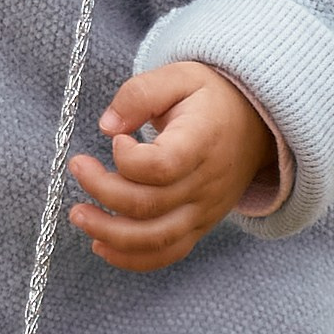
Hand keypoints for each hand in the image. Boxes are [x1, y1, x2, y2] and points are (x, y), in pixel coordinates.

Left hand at [67, 61, 274, 273]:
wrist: (255, 125)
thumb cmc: (211, 98)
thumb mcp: (180, 75)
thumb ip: (140, 94)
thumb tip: (107, 126)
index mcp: (202, 142)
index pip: (162, 166)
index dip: (128, 159)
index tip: (118, 139)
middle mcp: (206, 183)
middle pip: (148, 205)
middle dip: (101, 191)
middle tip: (78, 166)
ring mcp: (204, 210)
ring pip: (154, 239)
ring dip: (109, 233)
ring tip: (79, 214)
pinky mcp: (199, 226)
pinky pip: (167, 254)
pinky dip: (132, 258)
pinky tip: (101, 245)